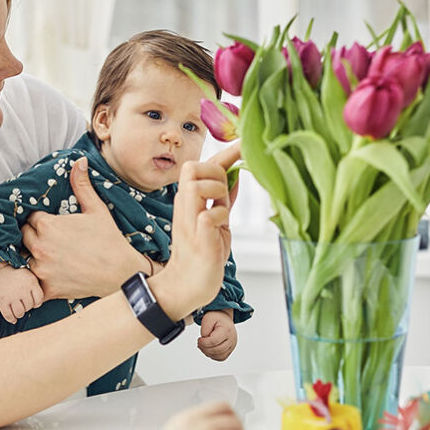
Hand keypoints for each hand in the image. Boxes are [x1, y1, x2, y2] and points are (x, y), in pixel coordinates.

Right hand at [0, 262, 43, 323]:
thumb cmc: (16, 275)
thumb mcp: (29, 276)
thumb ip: (35, 287)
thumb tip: (37, 305)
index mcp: (31, 281)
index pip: (39, 299)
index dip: (37, 303)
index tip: (33, 302)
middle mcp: (22, 288)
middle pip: (29, 307)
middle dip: (27, 307)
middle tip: (23, 303)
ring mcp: (12, 295)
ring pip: (20, 313)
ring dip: (19, 313)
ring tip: (18, 309)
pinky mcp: (2, 301)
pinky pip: (8, 315)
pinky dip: (11, 319)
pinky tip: (13, 318)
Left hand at [21, 157, 146, 299]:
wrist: (121, 272)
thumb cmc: (109, 240)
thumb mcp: (96, 209)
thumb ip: (82, 185)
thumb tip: (79, 161)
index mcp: (47, 226)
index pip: (31, 219)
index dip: (40, 220)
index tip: (50, 223)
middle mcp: (40, 247)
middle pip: (24, 237)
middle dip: (33, 236)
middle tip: (50, 239)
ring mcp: (42, 270)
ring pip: (25, 260)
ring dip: (32, 258)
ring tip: (48, 257)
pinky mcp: (48, 288)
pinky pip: (32, 287)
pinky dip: (34, 285)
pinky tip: (44, 278)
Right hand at [149, 143, 240, 319]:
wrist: (185, 287)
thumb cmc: (201, 257)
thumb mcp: (217, 223)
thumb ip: (223, 200)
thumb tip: (236, 176)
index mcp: (190, 201)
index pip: (205, 166)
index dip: (226, 152)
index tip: (245, 141)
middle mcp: (185, 207)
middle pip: (193, 166)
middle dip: (215, 172)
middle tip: (225, 194)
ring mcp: (189, 221)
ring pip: (197, 184)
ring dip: (216, 191)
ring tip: (221, 213)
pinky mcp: (197, 238)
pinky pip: (208, 214)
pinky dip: (218, 216)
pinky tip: (219, 229)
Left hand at [198, 310, 237, 360]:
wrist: (224, 318)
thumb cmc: (216, 317)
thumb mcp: (207, 318)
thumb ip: (204, 329)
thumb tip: (204, 340)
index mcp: (227, 330)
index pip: (214, 341)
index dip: (204, 343)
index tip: (199, 339)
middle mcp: (232, 339)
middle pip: (217, 350)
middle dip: (205, 348)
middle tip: (199, 343)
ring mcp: (232, 345)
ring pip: (219, 356)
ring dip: (208, 353)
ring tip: (203, 346)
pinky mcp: (230, 350)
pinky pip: (221, 358)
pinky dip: (213, 356)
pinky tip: (208, 349)